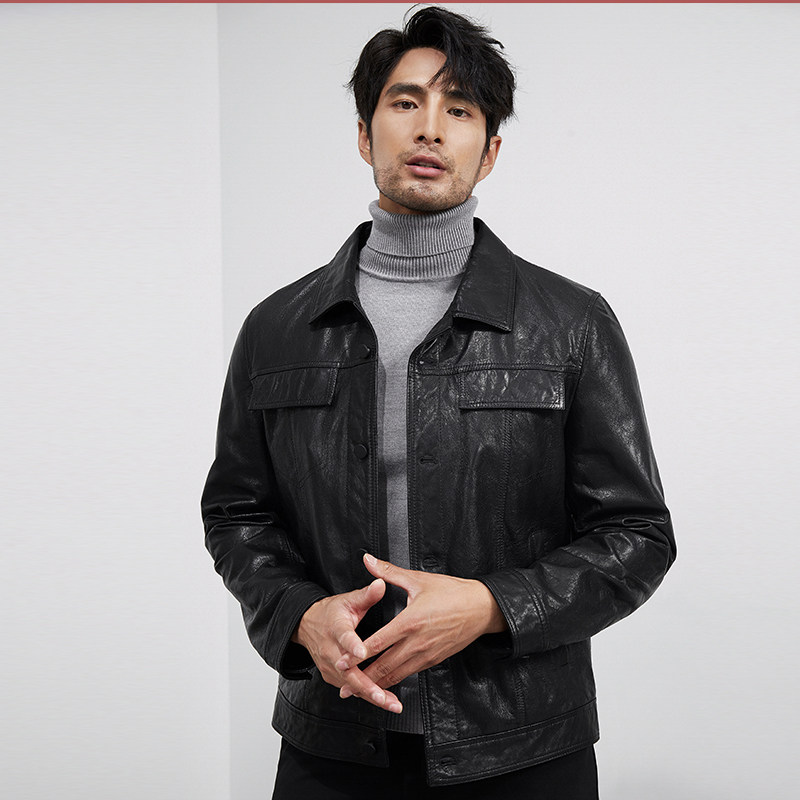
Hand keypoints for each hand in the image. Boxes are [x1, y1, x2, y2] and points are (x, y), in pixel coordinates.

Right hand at [292, 578, 402, 713]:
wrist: (307, 625)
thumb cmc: (332, 612)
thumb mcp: (349, 599)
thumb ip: (367, 595)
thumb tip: (381, 584)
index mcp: (336, 628)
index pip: (344, 637)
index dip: (352, 645)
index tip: (362, 651)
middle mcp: (330, 651)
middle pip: (348, 671)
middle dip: (367, 686)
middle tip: (385, 697)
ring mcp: (330, 666)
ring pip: (350, 684)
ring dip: (370, 695)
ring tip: (390, 703)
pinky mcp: (332, 676)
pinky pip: (349, 687)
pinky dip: (365, 694)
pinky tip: (382, 700)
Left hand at [336, 553, 507, 697]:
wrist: (482, 608)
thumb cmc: (452, 592)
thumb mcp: (418, 579)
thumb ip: (388, 572)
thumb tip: (368, 560)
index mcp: (410, 621)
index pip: (378, 642)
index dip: (358, 654)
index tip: (342, 661)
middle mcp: (416, 642)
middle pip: (384, 666)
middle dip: (362, 679)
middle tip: (344, 688)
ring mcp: (426, 654)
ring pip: (397, 674)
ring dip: (378, 685)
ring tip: (361, 692)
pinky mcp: (434, 660)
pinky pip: (411, 673)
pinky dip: (396, 680)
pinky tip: (386, 683)